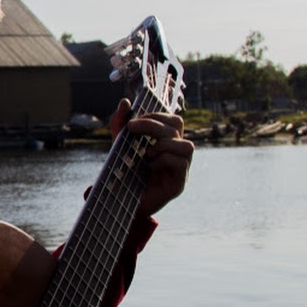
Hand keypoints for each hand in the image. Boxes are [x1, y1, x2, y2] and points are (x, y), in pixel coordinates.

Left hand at [110, 99, 193, 217]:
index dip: (156, 115)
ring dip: (164, 144)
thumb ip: (120, 125)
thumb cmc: (125, 174)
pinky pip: (180, 164)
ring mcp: (181, 169)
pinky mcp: (178, 184)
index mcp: (168, 142)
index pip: (173, 119)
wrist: (121, 204)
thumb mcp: (120, 146)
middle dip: (153, 124)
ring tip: (146, 153)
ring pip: (187, 145)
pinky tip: (149, 166)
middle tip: (132, 128)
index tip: (133, 121)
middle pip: (178, 127)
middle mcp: (178, 153)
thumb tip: (124, 102)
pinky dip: (163, 160)